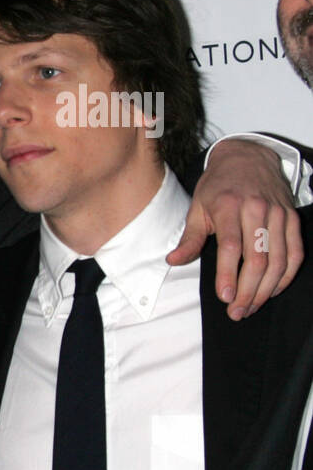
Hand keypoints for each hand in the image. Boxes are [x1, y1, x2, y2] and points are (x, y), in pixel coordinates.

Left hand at [168, 141, 302, 319]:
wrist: (248, 157)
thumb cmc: (218, 186)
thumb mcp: (197, 207)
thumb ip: (190, 238)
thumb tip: (174, 261)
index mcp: (229, 206)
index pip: (232, 245)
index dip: (229, 274)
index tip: (224, 297)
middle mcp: (257, 209)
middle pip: (258, 258)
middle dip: (247, 290)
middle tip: (236, 312)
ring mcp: (279, 214)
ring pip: (280, 260)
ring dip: (266, 289)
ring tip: (250, 307)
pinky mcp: (293, 219)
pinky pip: (296, 253)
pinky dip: (286, 276)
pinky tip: (271, 291)